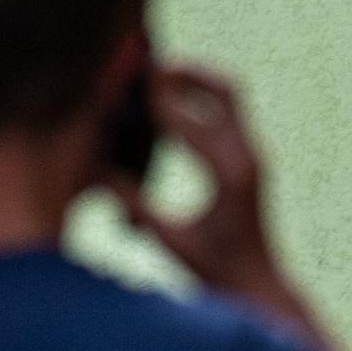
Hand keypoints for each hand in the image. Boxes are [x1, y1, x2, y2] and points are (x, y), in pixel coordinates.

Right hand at [119, 61, 294, 314]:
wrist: (258, 284)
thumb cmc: (215, 270)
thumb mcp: (170, 242)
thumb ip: (134, 206)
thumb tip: (94, 173)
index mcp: (230, 176)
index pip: (189, 123)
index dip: (156, 102)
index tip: (127, 84)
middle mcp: (249, 157)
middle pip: (221, 90)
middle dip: (182, 74)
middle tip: (145, 66)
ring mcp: (254, 154)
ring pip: (228, 94)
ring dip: (194, 78)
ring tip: (158, 74)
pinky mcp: (252, 157)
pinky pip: (228, 111)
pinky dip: (200, 98)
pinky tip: (171, 102)